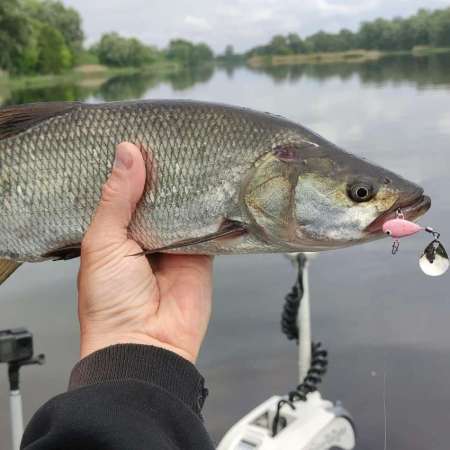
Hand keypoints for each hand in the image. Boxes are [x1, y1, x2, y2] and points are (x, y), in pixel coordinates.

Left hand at [77, 142, 212, 362]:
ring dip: (189, 189)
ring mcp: (176, 243)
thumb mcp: (103, 243)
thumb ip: (116, 199)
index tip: (141, 137)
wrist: (145, 343)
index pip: (126, 190)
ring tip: (195, 154)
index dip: (132, 167)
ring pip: (186, 207)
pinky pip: (210, 226)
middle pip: (160, 196)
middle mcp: (147, 234)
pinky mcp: (202, 254)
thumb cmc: (110, 301)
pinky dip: (212, 209)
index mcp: (116, 231)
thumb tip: (127, 154)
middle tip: (172, 140)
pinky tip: (215, 185)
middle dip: (165, 174)